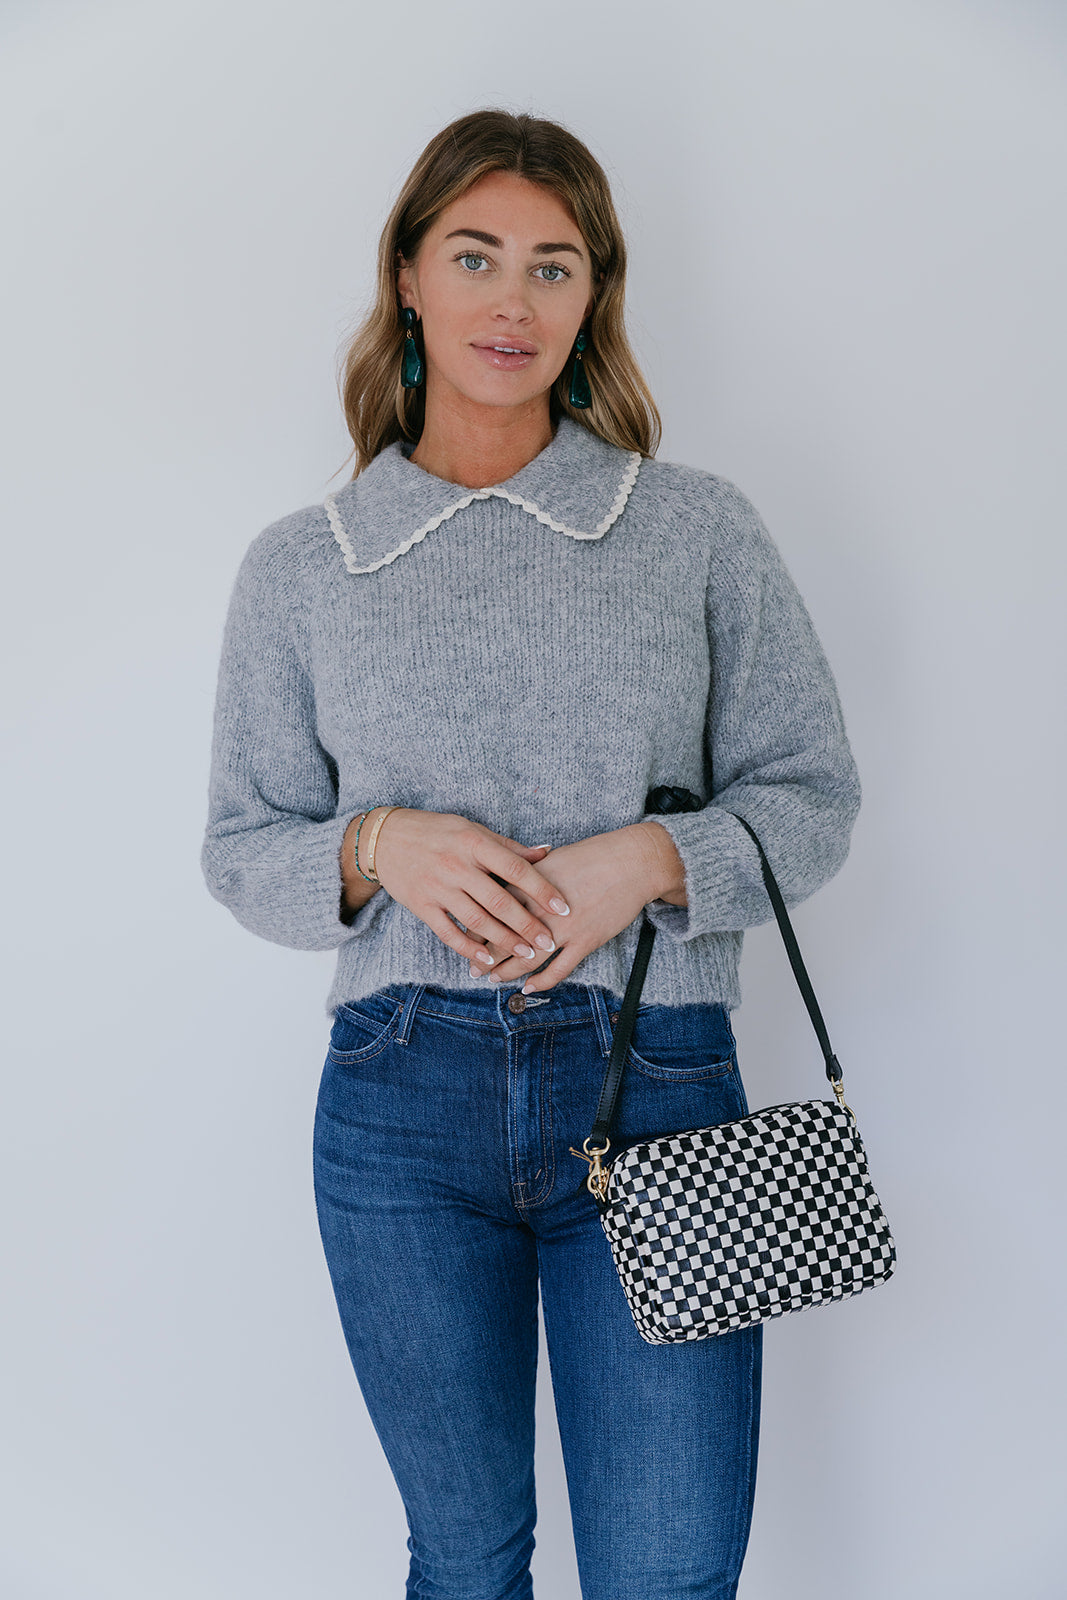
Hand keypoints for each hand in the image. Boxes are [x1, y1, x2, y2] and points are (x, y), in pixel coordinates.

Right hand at [365, 810, 570, 972]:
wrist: (384, 838)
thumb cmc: (436, 831)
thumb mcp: (472, 829)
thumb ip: (508, 847)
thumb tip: (547, 853)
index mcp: (474, 843)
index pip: (516, 869)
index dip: (542, 890)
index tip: (563, 908)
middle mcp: (457, 865)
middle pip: (500, 901)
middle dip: (528, 925)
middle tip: (550, 942)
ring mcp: (438, 887)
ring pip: (477, 920)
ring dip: (505, 940)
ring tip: (527, 953)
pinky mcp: (421, 905)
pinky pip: (448, 932)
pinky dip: (469, 948)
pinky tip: (488, 959)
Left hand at [466, 825, 663, 993]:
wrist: (631, 863)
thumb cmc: (593, 856)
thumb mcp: (551, 859)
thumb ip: (525, 873)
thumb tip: (503, 879)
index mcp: (529, 885)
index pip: (492, 910)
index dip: (474, 927)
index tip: (462, 937)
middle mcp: (541, 909)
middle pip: (503, 937)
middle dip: (483, 955)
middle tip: (470, 966)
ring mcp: (563, 929)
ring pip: (526, 958)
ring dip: (506, 971)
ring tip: (491, 979)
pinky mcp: (585, 941)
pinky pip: (558, 969)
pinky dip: (541, 981)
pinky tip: (528, 988)